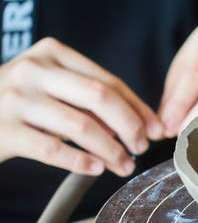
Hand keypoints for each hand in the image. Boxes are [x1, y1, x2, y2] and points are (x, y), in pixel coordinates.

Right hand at [0, 38, 163, 176]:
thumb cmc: (25, 100)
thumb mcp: (57, 88)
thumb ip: (92, 101)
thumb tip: (140, 124)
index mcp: (54, 53)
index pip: (109, 81)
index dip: (138, 108)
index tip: (156, 129)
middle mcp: (35, 70)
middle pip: (100, 97)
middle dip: (130, 126)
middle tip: (142, 147)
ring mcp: (17, 98)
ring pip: (80, 126)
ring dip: (110, 150)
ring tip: (124, 165)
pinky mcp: (4, 129)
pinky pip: (52, 149)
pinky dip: (80, 161)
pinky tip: (96, 169)